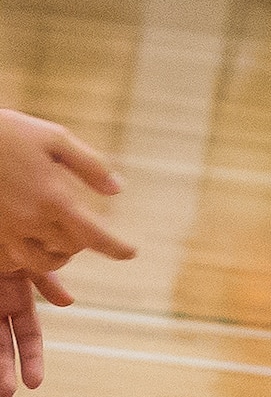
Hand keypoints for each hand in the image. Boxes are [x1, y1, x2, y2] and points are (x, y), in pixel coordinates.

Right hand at [0, 108, 131, 279]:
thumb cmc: (12, 133)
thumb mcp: (57, 139)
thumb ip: (90, 166)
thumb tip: (117, 189)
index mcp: (53, 197)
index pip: (92, 234)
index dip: (116, 247)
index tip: (131, 253)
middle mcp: (30, 220)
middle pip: (69, 249)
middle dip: (84, 243)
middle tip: (90, 231)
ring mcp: (6, 230)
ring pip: (40, 263)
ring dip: (58, 256)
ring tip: (65, 242)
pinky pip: (13, 260)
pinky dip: (30, 258)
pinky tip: (36, 241)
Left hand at [0, 263, 58, 396]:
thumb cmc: (6, 231)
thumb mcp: (27, 257)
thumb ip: (45, 278)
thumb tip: (67, 303)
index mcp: (15, 288)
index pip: (26, 330)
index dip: (30, 356)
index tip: (33, 384)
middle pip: (3, 342)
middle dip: (7, 368)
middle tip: (10, 394)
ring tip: (0, 389)